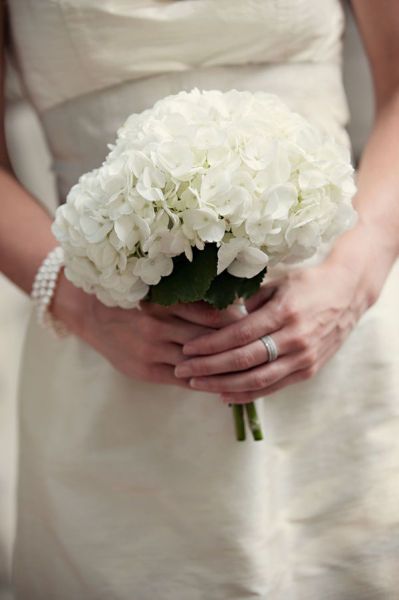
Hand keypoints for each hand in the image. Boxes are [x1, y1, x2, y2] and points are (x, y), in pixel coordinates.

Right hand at [51, 271, 242, 387]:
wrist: (91, 314)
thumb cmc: (132, 298)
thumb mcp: (159, 290)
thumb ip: (190, 299)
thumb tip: (232, 306)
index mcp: (166, 301)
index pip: (212, 314)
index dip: (238, 321)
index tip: (256, 322)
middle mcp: (159, 326)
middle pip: (209, 339)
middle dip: (236, 344)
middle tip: (260, 346)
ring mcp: (152, 351)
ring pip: (199, 362)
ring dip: (224, 365)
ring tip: (250, 365)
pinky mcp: (147, 371)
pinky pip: (184, 379)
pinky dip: (205, 380)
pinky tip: (223, 380)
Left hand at [175, 260, 372, 401]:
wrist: (348, 294)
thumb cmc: (307, 283)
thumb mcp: (279, 282)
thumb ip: (250, 301)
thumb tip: (221, 318)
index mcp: (283, 313)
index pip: (239, 335)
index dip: (210, 345)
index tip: (187, 349)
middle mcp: (294, 339)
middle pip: (244, 360)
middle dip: (209, 368)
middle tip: (182, 370)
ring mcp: (303, 358)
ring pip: (257, 380)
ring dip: (223, 385)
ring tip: (197, 385)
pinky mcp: (308, 371)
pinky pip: (273, 387)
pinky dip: (247, 393)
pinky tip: (224, 394)